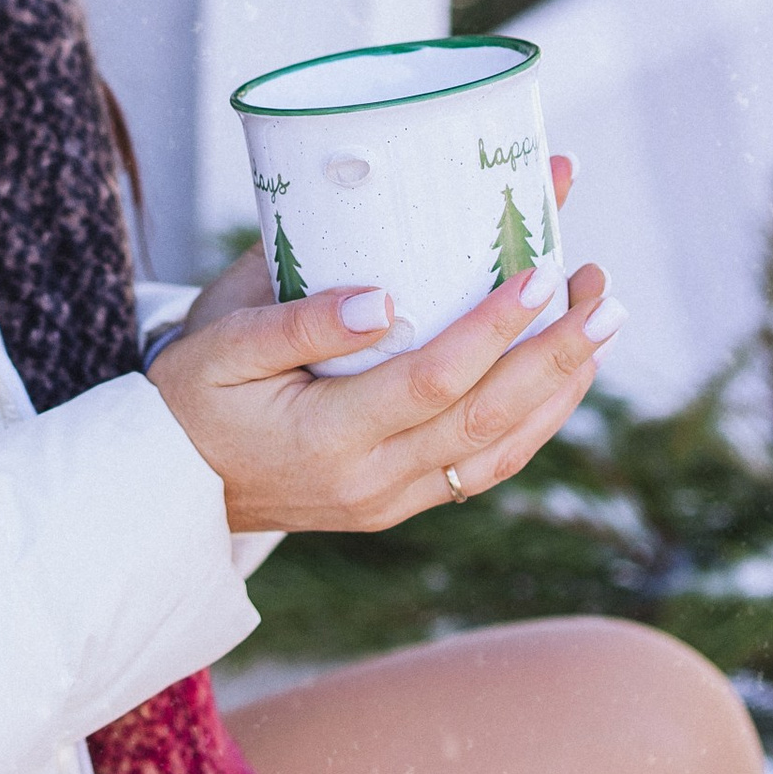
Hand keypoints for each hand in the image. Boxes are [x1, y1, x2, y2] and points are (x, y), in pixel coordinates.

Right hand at [150, 157, 614, 534]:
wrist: (167, 490)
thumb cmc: (189, 396)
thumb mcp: (222, 344)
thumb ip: (296, 318)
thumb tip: (383, 296)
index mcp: (327, 438)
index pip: (435, 381)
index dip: (496, 328)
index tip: (543, 269)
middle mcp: (371, 481)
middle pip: (489, 419)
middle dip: (559, 353)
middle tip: (605, 292)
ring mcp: (390, 501)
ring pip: (500, 451)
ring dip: (561, 387)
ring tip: (601, 321)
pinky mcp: (398, 504)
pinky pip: (483, 469)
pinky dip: (533, 421)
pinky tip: (559, 374)